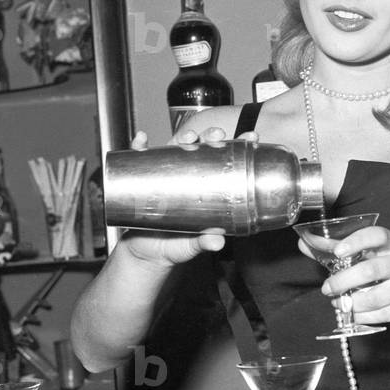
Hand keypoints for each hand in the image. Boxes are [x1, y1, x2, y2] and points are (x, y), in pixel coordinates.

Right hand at [117, 128, 248, 266]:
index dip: (238, 148)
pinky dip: (139, 148)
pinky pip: (140, 159)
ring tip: (188, 137)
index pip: (226, 162)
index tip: (250, 137)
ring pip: (175, 148)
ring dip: (182, 138)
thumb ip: (203, 242)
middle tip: (216, 135)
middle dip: (211, 136)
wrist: (146, 254)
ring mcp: (167, 175)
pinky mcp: (144, 179)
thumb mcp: (191, 245)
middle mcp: (188, 176)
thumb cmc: (175, 246)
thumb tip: (217, 242)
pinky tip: (142, 141)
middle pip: (202, 148)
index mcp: (207, 188)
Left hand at [301, 225, 389, 324]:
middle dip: (343, 281)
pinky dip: (364, 316)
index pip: (377, 235)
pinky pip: (384, 314)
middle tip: (327, 289)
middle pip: (371, 270)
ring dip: (351, 303)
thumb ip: (333, 248)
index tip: (338, 252)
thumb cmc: (382, 266)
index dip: (357, 242)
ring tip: (339, 303)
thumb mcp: (363, 254)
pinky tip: (355, 313)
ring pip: (376, 297)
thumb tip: (303, 242)